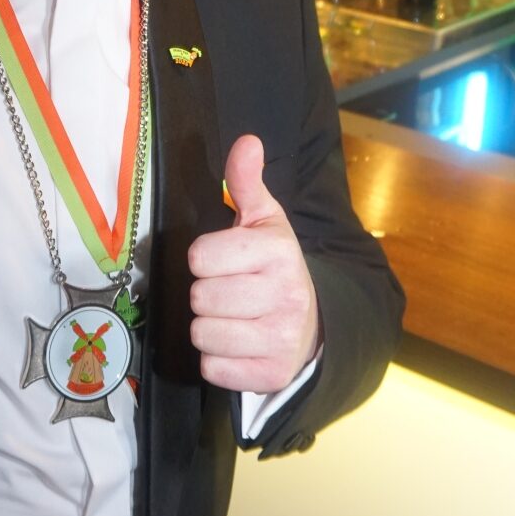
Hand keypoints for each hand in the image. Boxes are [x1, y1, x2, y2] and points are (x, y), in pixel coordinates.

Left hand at [188, 134, 318, 392]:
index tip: (222, 261)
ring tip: (232, 319)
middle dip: (206, 294)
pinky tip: (237, 345)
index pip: (201, 256)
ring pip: (202, 334)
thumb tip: (247, 141)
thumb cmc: (275, 268)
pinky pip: (212, 369)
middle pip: (200, 298)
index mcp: (279, 251)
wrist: (314, 325)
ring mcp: (282, 338)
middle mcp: (287, 295)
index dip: (204, 259)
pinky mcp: (272, 374)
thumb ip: (246, 181)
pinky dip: (217, 360)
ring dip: (208, 328)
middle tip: (228, 292)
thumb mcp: (265, 221)